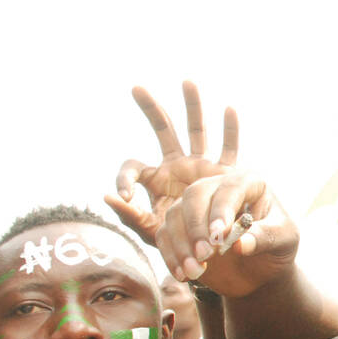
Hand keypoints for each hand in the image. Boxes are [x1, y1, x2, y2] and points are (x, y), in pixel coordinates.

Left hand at [104, 81, 238, 245]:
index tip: (125, 196)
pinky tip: (229, 110)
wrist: (215, 256)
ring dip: (192, 107)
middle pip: (164, 130)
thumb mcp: (152, 233)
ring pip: (197, 131)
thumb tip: (107, 197)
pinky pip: (229, 150)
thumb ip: (131, 217)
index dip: (124, 178)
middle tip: (136, 88)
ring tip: (186, 82)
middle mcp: (177, 167)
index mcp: (155, 181)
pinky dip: (230, 131)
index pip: (133, 166)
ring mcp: (201, 168)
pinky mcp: (224, 176)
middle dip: (151, 109)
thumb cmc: (182, 247)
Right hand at [153, 171, 299, 296]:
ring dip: (181, 245)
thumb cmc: (277, 248)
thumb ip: (266, 238)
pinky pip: (165, 235)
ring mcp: (197, 206)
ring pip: (175, 214)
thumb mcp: (284, 242)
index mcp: (249, 183)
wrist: (261, 270)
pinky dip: (171, 255)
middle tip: (205, 255)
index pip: (230, 189)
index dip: (222, 211)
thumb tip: (240, 244)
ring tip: (195, 271)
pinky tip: (182, 275)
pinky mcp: (180, 227)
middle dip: (196, 227)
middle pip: (195, 195)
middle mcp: (218, 188)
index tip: (218, 236)